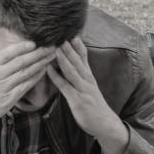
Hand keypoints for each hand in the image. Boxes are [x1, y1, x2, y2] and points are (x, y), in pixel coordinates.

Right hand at [0, 37, 56, 128]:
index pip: (7, 53)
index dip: (22, 47)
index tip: (34, 42)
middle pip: (21, 61)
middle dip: (38, 53)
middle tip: (51, 47)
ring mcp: (3, 87)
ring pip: (25, 73)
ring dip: (40, 64)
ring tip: (51, 57)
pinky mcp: (8, 99)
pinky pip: (25, 86)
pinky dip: (35, 78)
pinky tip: (43, 72)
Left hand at [47, 38, 128, 153]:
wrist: (105, 124)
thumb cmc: (94, 105)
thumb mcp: (88, 86)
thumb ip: (79, 74)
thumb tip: (69, 62)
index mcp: (88, 75)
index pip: (83, 55)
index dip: (76, 43)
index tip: (69, 29)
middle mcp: (86, 79)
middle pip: (77, 59)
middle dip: (68, 45)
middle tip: (59, 32)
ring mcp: (83, 89)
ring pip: (71, 70)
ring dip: (63, 57)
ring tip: (54, 46)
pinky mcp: (77, 100)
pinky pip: (65, 86)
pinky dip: (56, 77)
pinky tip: (48, 69)